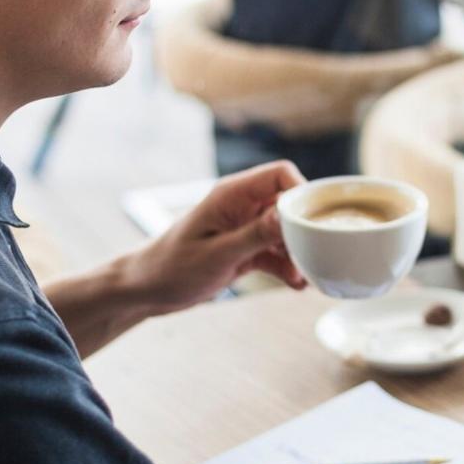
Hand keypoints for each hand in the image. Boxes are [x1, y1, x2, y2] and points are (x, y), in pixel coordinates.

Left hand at [122, 161, 307, 313]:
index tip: (315, 221)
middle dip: (305, 229)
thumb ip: (255, 235)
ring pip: (287, 231)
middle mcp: (242, 206)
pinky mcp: (246, 248)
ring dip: (299, 252)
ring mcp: (245, 227)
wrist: (146, 289)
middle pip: (289, 203)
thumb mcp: (217, 254)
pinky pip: (276, 252)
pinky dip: (287, 266)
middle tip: (317, 253)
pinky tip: (295, 284)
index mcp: (232, 195)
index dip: (302, 192)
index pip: (280, 175)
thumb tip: (290, 216)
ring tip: (306, 276)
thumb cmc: (171, 267)